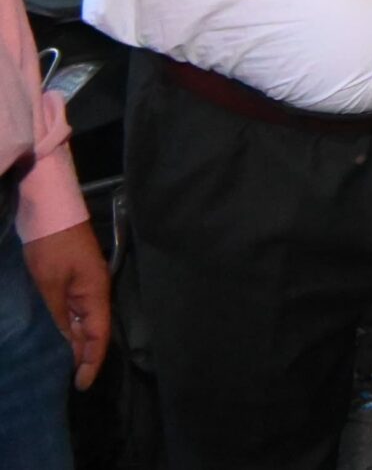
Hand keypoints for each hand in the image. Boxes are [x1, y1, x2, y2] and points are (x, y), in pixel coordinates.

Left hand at [23, 221, 109, 389]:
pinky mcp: (76, 279)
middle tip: (71, 382)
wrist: (51, 210)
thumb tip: (67, 342)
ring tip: (65, 367)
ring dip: (78, 344)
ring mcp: (87, 285)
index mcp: (96, 293)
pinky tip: (62, 338)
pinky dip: (71, 328)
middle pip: (95, 331)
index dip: (92, 361)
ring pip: (86, 322)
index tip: (81, 384)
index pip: (99, 335)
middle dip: (86, 357)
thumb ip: (59, 315)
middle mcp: (96, 291)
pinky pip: (77, 311)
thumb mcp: (49, 284)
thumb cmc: (52, 247)